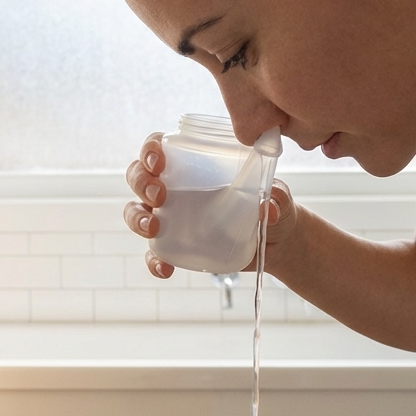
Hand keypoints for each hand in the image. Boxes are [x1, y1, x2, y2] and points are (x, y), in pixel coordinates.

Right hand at [124, 132, 298, 278]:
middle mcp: (174, 186)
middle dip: (141, 182)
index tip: (158, 161)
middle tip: (158, 195)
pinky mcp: (176, 245)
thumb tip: (267, 206)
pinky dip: (153, 260)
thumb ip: (276, 195)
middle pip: (138, 176)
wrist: (276, 240)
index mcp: (193, 162)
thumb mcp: (278, 195)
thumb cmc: (271, 203)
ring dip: (137, 219)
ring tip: (153, 229)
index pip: (159, 147)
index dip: (150, 149)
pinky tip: (165, 268)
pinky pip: (154, 252)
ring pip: (136, 211)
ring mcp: (171, 216)